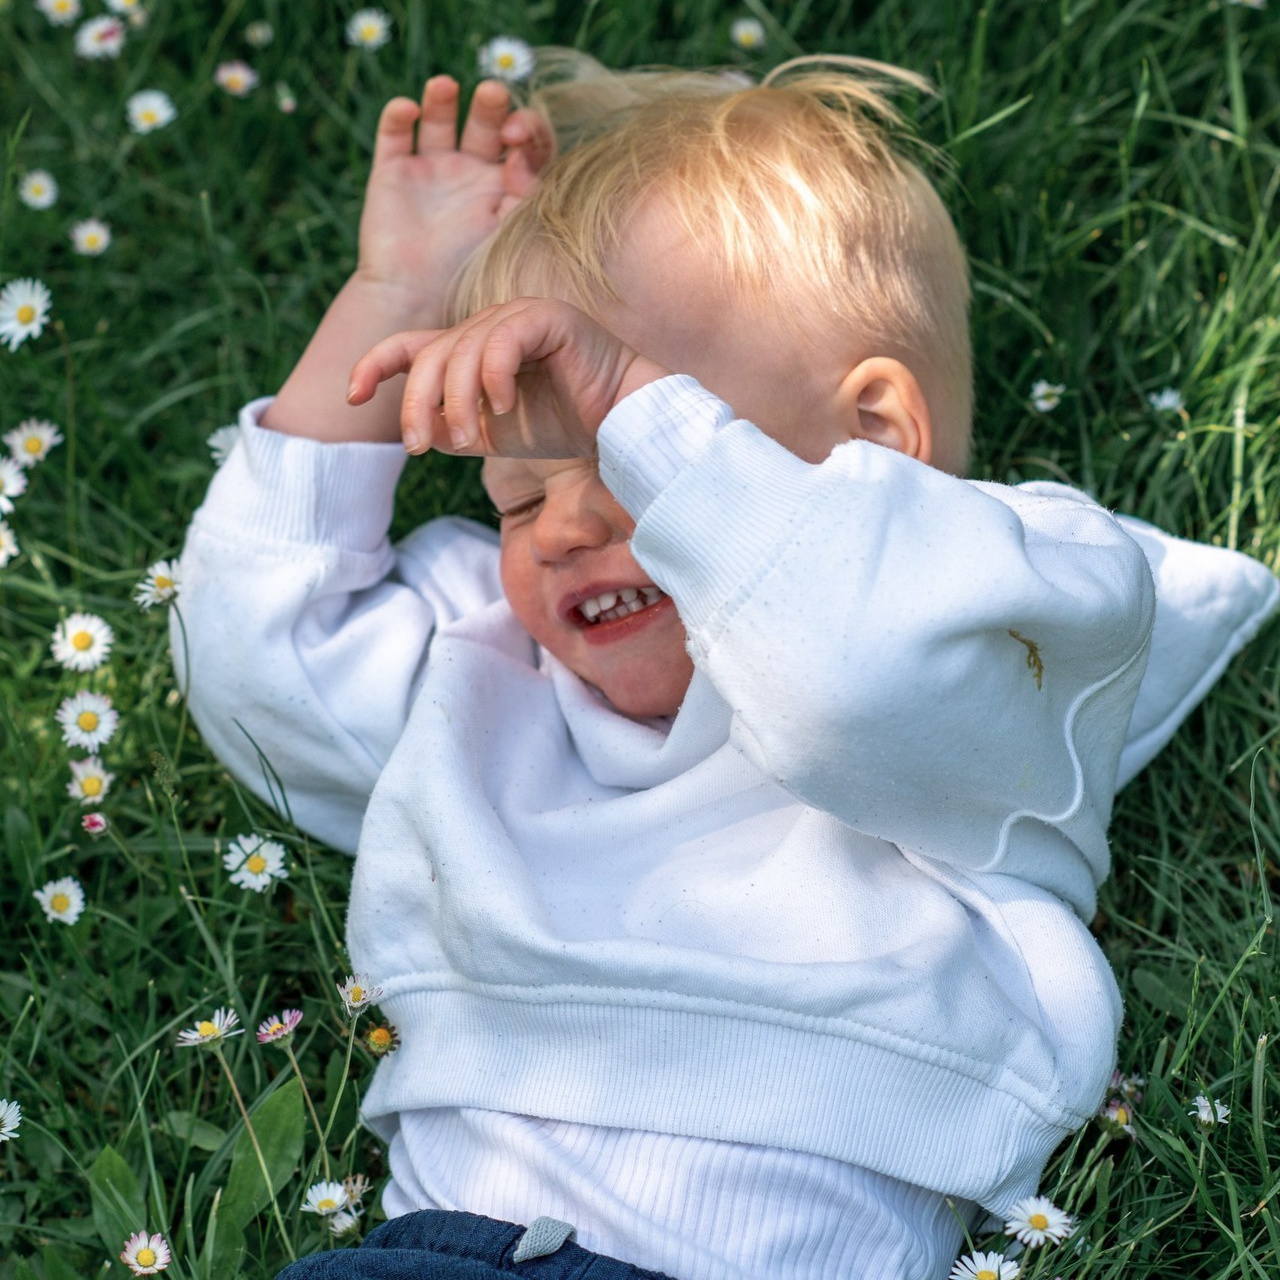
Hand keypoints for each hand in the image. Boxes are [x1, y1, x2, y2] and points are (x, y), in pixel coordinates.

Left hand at [347, 298, 670, 457]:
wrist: (619, 424)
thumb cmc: (562, 426)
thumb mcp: (491, 432)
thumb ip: (451, 425)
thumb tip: (414, 429)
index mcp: (473, 346)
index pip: (412, 345)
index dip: (376, 364)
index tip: (352, 395)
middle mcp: (490, 324)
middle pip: (431, 354)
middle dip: (417, 403)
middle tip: (421, 448)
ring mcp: (518, 315)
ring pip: (463, 352)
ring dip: (457, 404)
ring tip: (468, 442)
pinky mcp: (548, 317)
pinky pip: (502, 342)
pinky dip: (494, 378)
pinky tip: (503, 409)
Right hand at [356, 77, 551, 323]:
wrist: (414, 300)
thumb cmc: (466, 273)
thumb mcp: (505, 231)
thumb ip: (521, 192)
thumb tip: (521, 153)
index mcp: (505, 185)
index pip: (522, 142)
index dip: (526, 129)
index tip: (517, 136)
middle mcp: (470, 170)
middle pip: (485, 121)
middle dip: (490, 105)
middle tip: (493, 95)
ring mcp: (431, 167)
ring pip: (439, 117)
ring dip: (442, 98)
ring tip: (446, 87)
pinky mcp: (393, 171)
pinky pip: (394, 133)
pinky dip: (399, 116)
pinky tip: (409, 110)